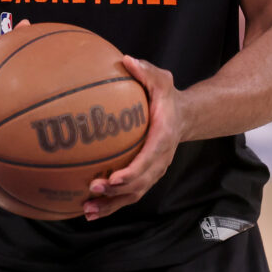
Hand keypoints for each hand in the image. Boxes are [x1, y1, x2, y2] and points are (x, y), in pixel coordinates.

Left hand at [84, 55, 183, 221]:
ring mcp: (153, 171)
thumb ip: (146, 71)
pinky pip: (129, 195)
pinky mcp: (145, 176)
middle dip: (116, 192)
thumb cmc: (167, 96)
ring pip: (133, 195)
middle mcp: (159, 160)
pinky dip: (111, 205)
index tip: (112, 179)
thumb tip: (127, 60)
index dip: (131, 173)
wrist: (183, 116)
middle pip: (139, 184)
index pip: (148, 160)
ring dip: (111, 206)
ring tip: (87, 211)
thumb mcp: (161, 79)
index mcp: (162, 138)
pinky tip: (89, 211)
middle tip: (92, 189)